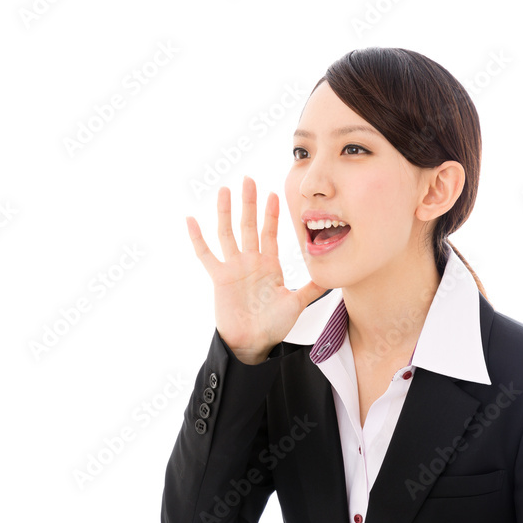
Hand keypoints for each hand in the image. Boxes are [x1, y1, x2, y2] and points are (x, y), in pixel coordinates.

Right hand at [186, 176, 326, 363]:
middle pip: (249, 225)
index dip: (271, 213)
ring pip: (228, 233)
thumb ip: (312, 287)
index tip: (274, 193)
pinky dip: (197, 238)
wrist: (253, 342)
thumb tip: (331, 275)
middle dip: (249, 202)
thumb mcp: (297, 303)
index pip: (270, 232)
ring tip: (224, 190)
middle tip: (248, 179)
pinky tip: (191, 220)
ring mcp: (234, 267)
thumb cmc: (274, 324)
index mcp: (269, 264)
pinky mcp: (219, 278)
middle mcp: (250, 261)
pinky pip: (206, 255)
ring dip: (225, 212)